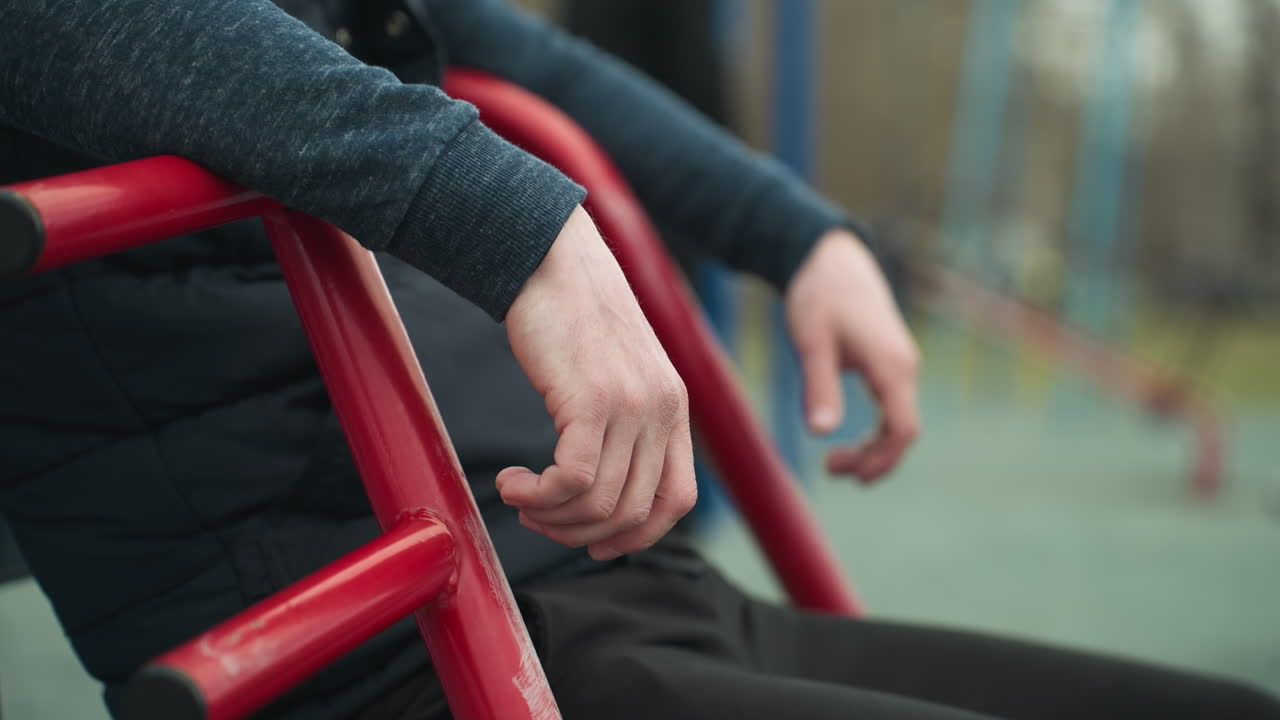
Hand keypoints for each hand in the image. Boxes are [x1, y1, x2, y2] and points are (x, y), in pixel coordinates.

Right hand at [497, 206, 696, 559]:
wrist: (551, 257)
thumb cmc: (571, 315)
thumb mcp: (616, 371)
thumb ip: (625, 420)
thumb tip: (601, 485)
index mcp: (674, 407)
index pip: (678, 500)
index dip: (637, 536)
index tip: (594, 543)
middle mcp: (662, 410)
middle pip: (634, 513)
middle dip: (580, 533)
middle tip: (537, 516)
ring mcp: (632, 405)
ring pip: (601, 503)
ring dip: (552, 516)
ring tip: (520, 497)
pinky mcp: (592, 398)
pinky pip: (574, 479)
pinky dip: (538, 495)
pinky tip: (511, 482)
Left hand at [785, 229, 920, 481]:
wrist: (832, 258)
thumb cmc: (819, 296)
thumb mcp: (812, 343)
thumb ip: (819, 387)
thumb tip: (821, 433)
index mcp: (892, 365)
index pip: (902, 429)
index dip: (880, 460)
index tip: (844, 473)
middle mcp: (904, 367)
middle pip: (903, 431)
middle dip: (874, 459)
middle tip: (831, 469)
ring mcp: (900, 364)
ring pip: (899, 420)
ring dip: (874, 447)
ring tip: (834, 461)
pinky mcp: (889, 361)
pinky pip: (892, 406)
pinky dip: (875, 429)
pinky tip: (848, 436)